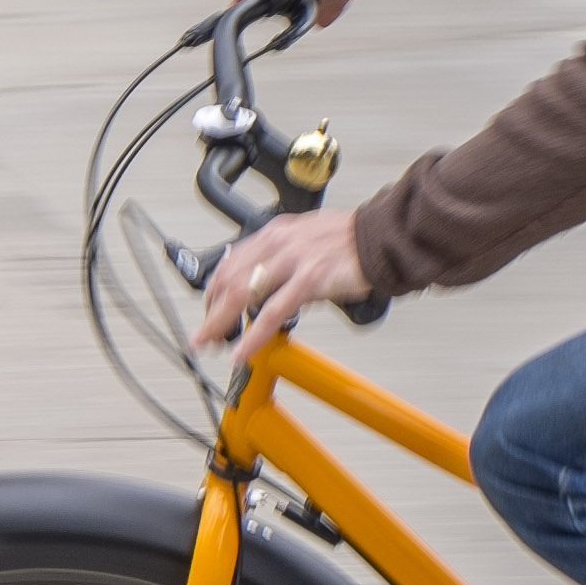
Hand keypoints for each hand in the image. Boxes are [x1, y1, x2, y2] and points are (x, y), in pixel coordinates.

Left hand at [193, 208, 375, 363]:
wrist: (382, 237)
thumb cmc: (353, 241)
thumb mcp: (308, 240)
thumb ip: (285, 260)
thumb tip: (271, 288)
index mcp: (275, 233)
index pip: (230, 263)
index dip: (214, 291)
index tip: (210, 311)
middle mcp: (277, 243)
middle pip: (228, 279)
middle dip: (210, 311)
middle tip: (203, 336)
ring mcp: (292, 260)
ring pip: (242, 294)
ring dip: (220, 323)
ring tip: (210, 345)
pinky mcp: (309, 279)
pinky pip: (272, 313)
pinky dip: (253, 335)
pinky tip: (243, 351)